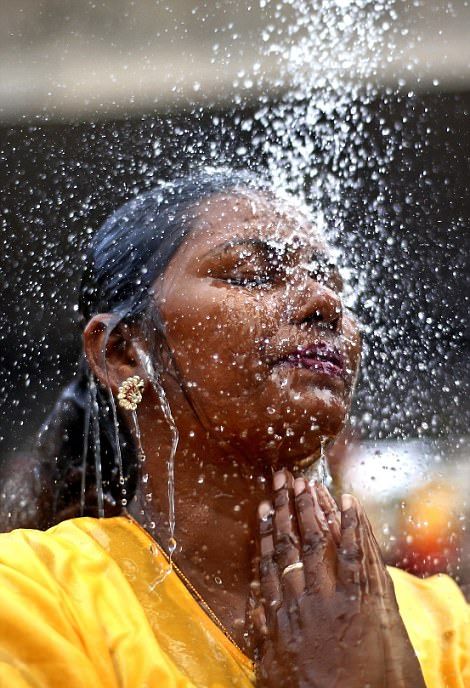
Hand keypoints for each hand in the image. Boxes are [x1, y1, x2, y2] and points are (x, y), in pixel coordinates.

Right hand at [252, 471, 425, 687]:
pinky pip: (354, 557)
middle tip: (282, 478)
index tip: (262, 506)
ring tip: (306, 481)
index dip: (265, 531)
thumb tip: (250, 603)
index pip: (268, 562)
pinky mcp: (359, 602)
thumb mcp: (274, 667)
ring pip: (316, 543)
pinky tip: (349, 502)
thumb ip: (261, 634)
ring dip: (311, 509)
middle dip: (285, 508)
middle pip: (290, 544)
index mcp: (279, 614)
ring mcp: (329, 599)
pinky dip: (352, 527)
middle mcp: (300, 600)